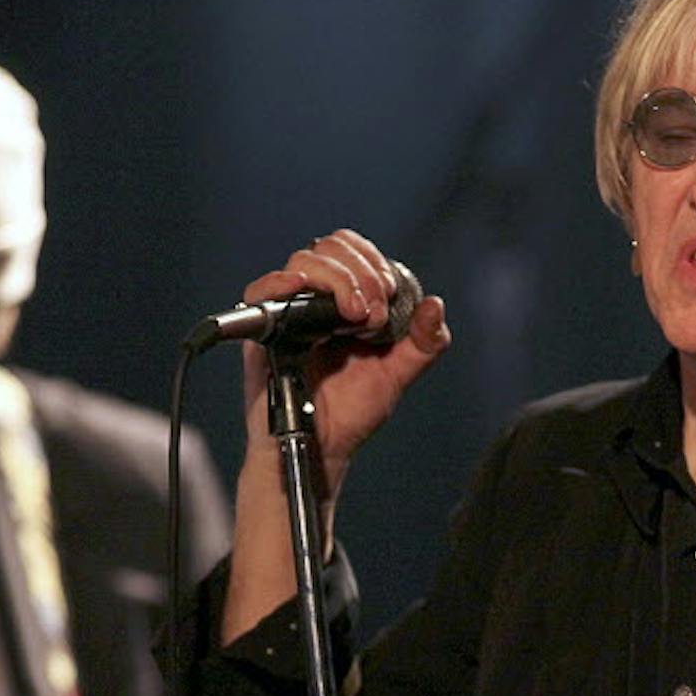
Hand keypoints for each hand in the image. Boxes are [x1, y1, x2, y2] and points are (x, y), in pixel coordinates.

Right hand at [221, 228, 448, 641]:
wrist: (322, 447)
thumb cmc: (352, 412)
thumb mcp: (397, 374)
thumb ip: (423, 342)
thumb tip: (435, 305)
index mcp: (345, 300)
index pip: (352, 249)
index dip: (373, 262)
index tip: (388, 295)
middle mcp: (314, 300)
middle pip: (330, 247)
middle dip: (360, 272)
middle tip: (373, 313)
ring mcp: (287, 312)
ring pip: (304, 262)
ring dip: (337, 280)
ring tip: (354, 316)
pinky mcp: (263, 331)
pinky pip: (260, 290)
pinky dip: (280, 282)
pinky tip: (299, 287)